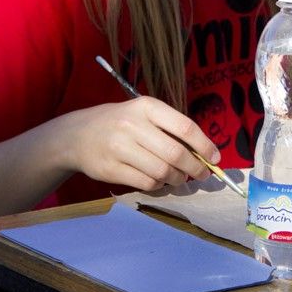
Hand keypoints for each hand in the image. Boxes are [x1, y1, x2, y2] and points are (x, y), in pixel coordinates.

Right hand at [64, 97, 221, 190]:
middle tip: (202, 174)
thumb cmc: (120, 123)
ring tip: (179, 178)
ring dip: (177, 178)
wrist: (77, 135)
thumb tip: (203, 153)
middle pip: (175, 153)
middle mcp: (133, 125)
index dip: (204, 145)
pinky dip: (159, 185)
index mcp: (146, 107)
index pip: (184, 126)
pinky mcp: (111, 169)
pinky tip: (160, 181)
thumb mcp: (143, 114)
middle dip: (194, 167)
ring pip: (162, 171)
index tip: (215, 157)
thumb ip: (169, 129)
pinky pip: (146, 182)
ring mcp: (120, 148)